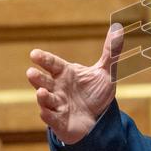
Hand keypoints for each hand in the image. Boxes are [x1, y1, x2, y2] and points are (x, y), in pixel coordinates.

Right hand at [26, 24, 124, 143]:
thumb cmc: (95, 93)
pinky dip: (48, 115)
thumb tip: (118, 29)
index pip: (52, 64)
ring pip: (45, 100)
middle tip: (31, 72)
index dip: (43, 59)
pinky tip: (45, 112)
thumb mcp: (106, 72)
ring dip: (42, 97)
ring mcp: (57, 105)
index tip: (34, 54)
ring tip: (42, 92)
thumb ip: (110, 52)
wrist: (98, 120)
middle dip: (37, 77)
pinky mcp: (59, 122)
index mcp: (65, 73)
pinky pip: (51, 118)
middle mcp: (57, 88)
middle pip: (44, 81)